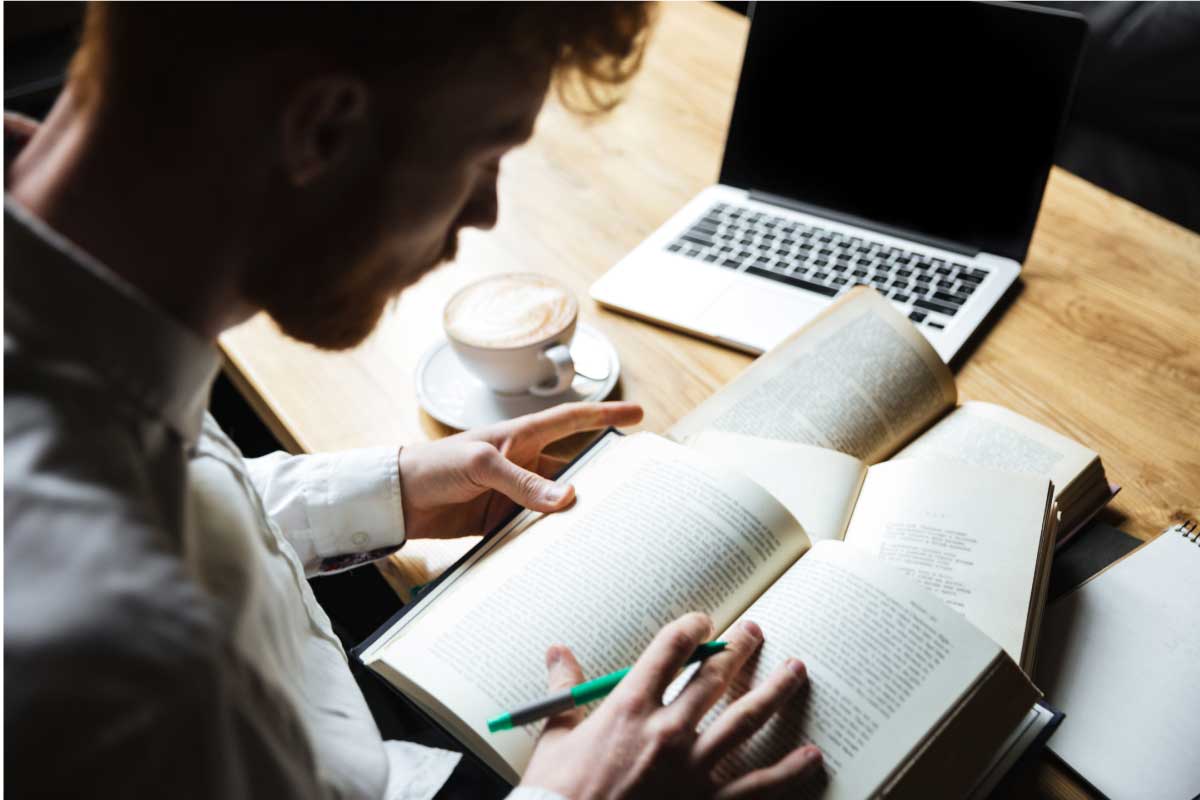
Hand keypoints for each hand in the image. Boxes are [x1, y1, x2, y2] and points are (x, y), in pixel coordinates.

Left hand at [398, 401, 642, 538]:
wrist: (397, 500)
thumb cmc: (433, 465)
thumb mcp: (479, 465)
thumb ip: (521, 482)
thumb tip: (567, 498)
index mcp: (521, 437)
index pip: (572, 421)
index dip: (605, 415)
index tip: (638, 415)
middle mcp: (524, 464)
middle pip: (574, 470)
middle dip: (603, 478)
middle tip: (635, 489)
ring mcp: (515, 494)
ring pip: (557, 505)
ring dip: (576, 516)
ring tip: (608, 530)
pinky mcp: (502, 522)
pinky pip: (535, 531)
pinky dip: (549, 540)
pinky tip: (567, 552)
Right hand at [521, 613, 821, 799]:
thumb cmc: (556, 789)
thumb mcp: (556, 733)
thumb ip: (564, 688)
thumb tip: (557, 651)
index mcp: (629, 706)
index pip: (670, 649)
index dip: (691, 627)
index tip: (704, 620)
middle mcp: (667, 730)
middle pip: (714, 676)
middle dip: (738, 649)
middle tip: (755, 632)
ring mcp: (691, 768)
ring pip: (744, 720)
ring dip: (774, 691)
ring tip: (795, 670)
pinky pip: (755, 784)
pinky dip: (787, 770)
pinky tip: (811, 754)